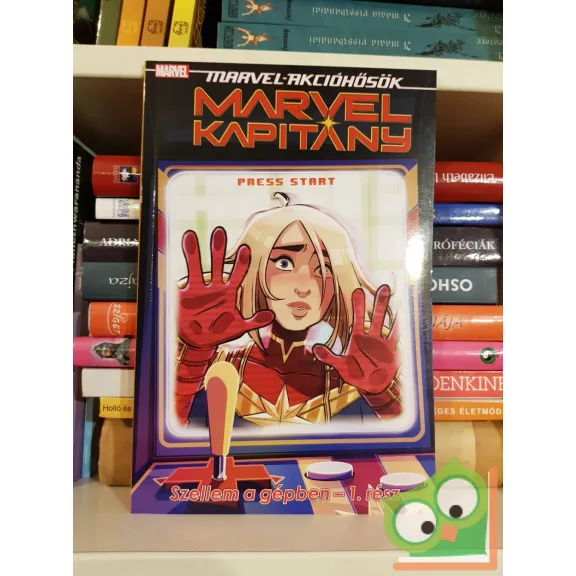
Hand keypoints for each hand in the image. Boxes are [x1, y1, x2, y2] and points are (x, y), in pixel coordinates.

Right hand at [178, 227, 273, 349]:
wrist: (200, 341)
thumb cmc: (221, 331)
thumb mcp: (239, 327)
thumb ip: (255, 322)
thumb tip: (271, 316)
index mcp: (229, 292)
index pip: (237, 273)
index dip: (240, 262)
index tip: (245, 249)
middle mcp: (214, 286)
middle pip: (217, 263)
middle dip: (218, 248)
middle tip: (219, 231)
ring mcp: (198, 289)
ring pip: (196, 266)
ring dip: (193, 252)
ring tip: (190, 235)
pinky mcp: (184, 295)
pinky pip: (180, 282)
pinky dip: (177, 274)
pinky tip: (172, 264)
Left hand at [313, 286, 399, 394]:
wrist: (371, 387)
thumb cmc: (356, 375)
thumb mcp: (341, 366)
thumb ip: (329, 357)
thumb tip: (315, 348)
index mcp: (358, 339)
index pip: (358, 318)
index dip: (358, 305)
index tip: (358, 291)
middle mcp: (371, 337)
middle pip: (375, 316)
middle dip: (379, 302)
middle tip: (383, 287)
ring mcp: (382, 342)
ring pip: (387, 323)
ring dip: (390, 311)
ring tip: (395, 299)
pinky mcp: (392, 350)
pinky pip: (397, 337)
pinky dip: (401, 328)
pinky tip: (406, 317)